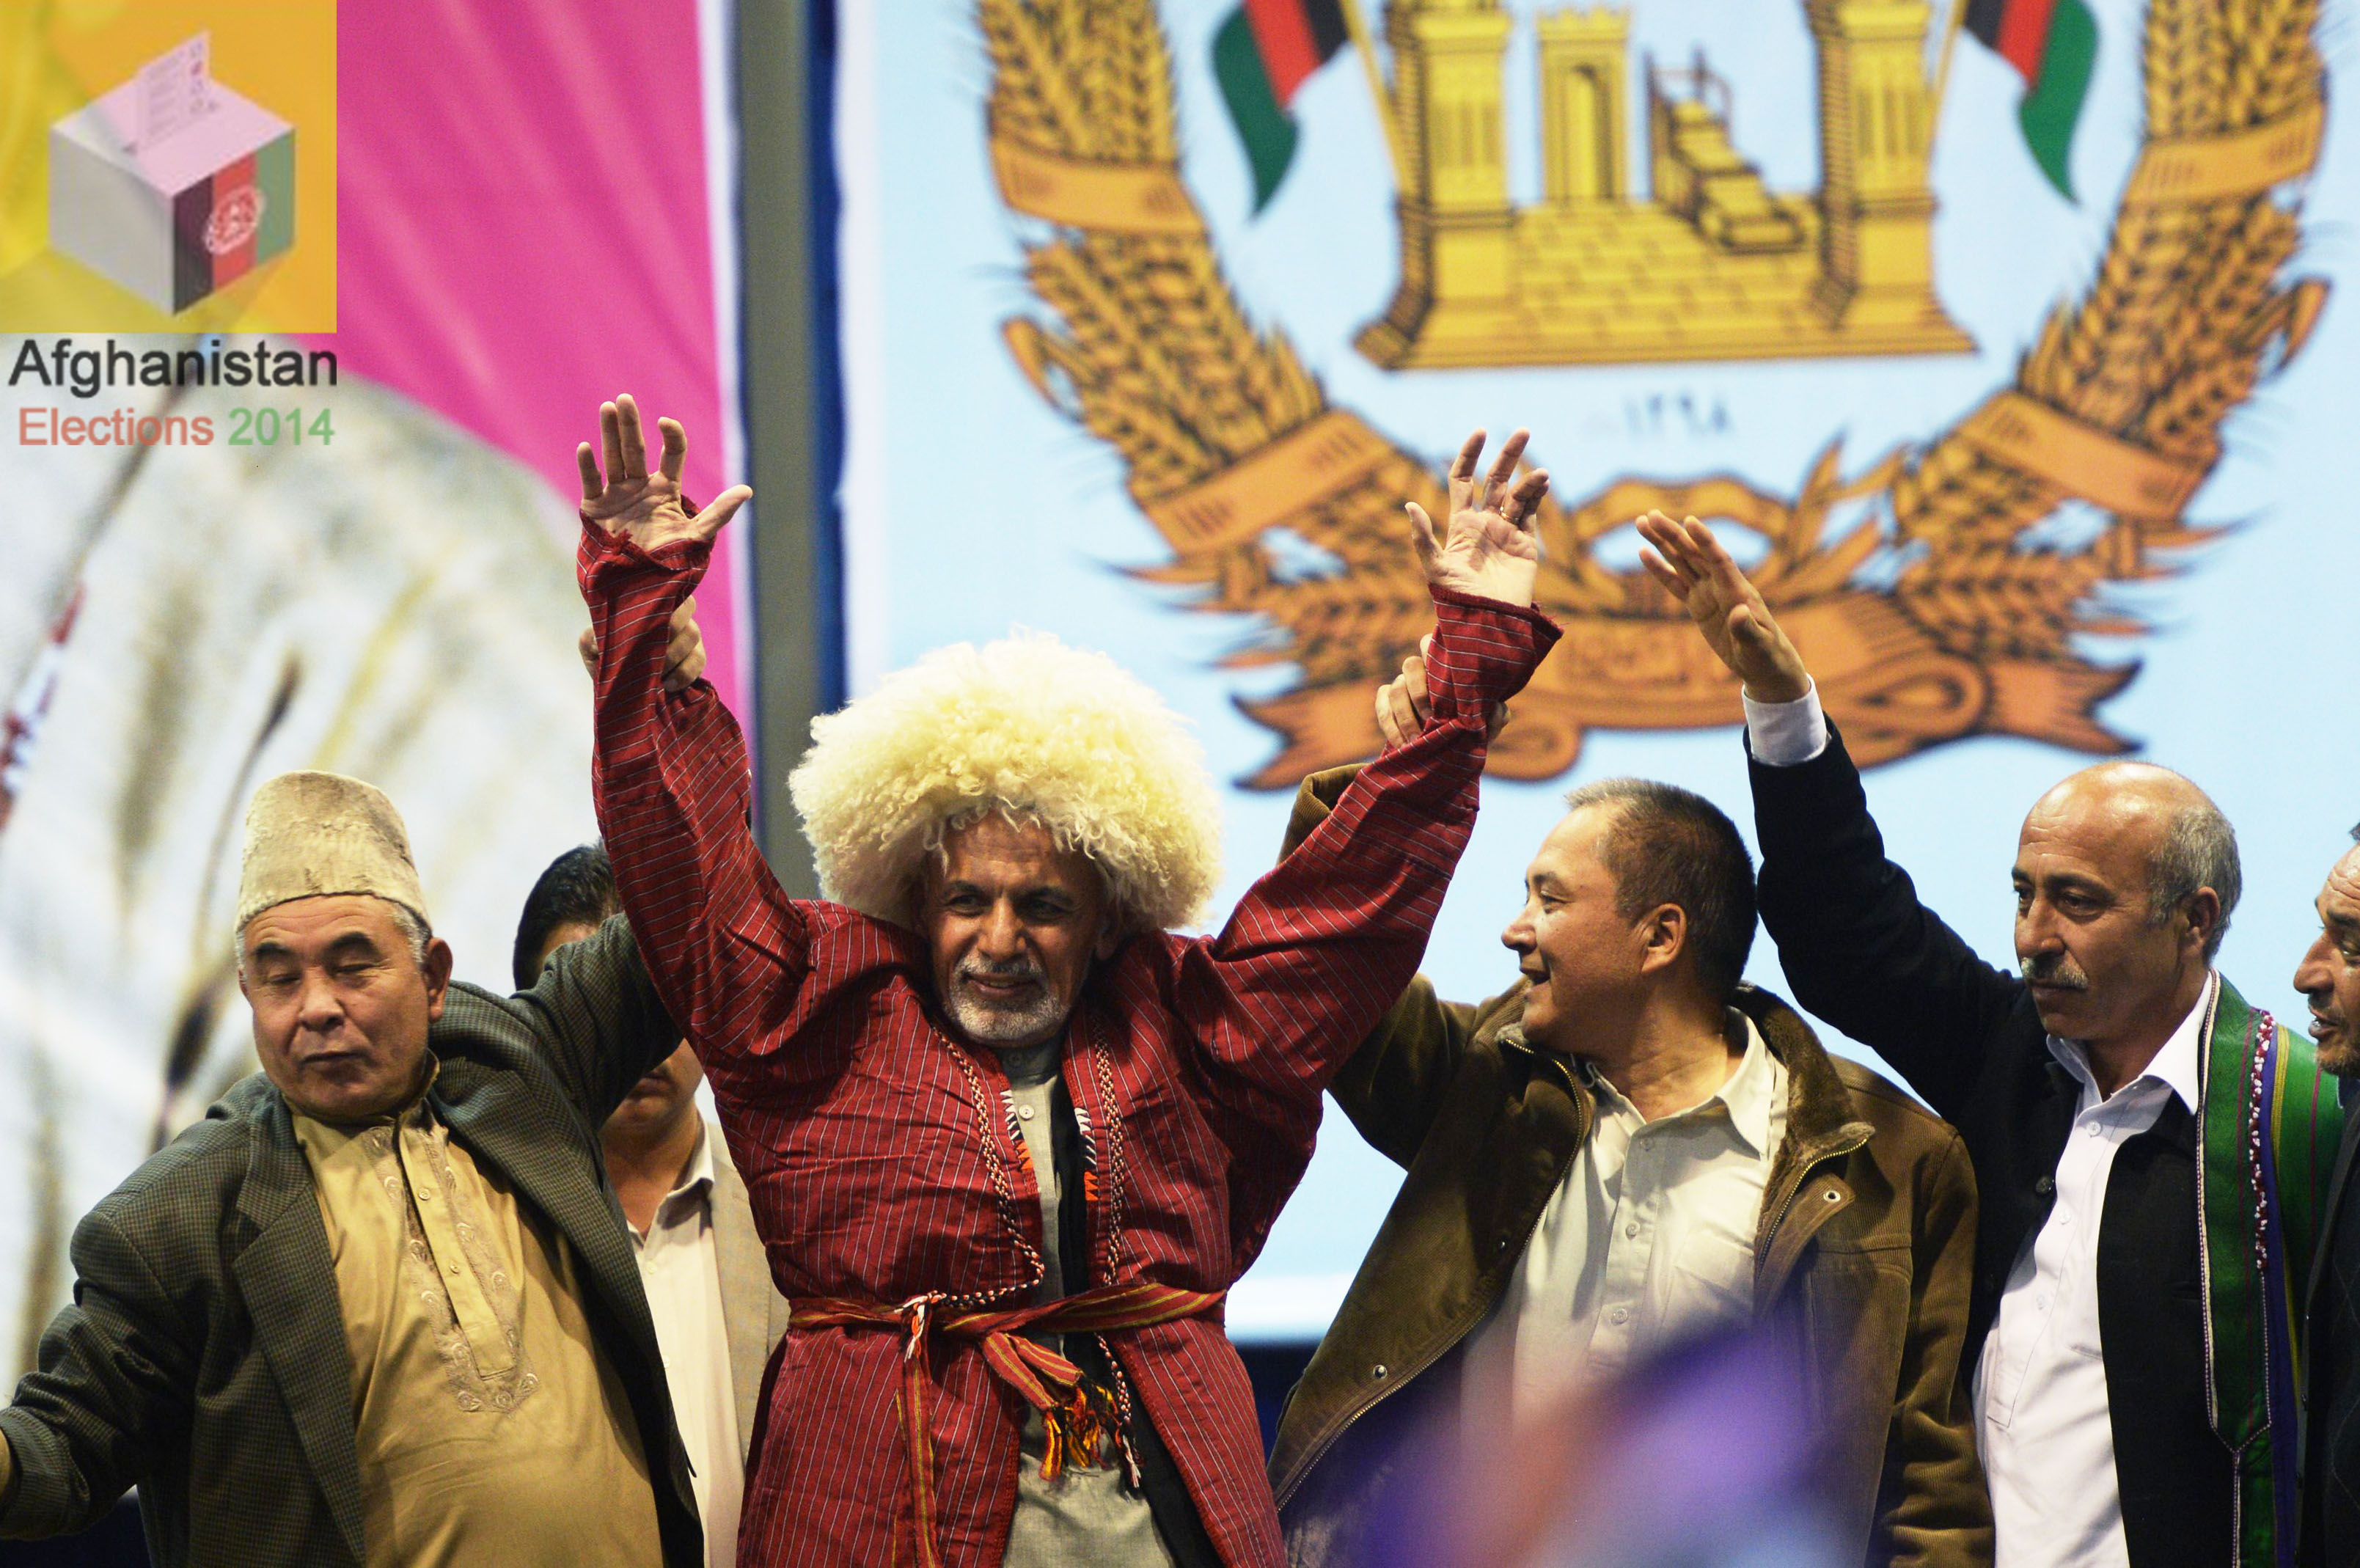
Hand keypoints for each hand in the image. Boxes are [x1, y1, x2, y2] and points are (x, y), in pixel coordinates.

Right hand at [576, 393, 751, 552]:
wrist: (640, 590)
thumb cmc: (671, 564)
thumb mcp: (698, 537)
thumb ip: (719, 514)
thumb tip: (747, 490)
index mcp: (666, 490)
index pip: (671, 454)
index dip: (670, 436)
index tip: (666, 423)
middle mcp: (640, 488)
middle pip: (636, 449)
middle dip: (630, 424)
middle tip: (624, 399)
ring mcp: (617, 496)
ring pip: (613, 458)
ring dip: (609, 434)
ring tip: (608, 407)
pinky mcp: (596, 510)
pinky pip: (591, 483)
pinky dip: (588, 466)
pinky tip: (586, 447)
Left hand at [580, 595, 706, 692]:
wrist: (616, 684)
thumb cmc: (605, 658)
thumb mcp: (591, 649)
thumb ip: (590, 640)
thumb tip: (600, 641)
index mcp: (651, 605)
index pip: (669, 587)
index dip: (664, 599)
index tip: (648, 620)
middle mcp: (674, 615)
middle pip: (687, 607)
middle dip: (668, 630)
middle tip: (650, 652)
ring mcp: (688, 636)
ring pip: (693, 634)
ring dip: (674, 655)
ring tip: (656, 674)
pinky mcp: (696, 658)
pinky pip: (699, 660)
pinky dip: (685, 673)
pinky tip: (667, 685)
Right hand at [1373, 638, 1510, 747]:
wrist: (1448, 756)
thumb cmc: (1470, 732)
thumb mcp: (1488, 726)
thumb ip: (1497, 716)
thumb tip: (1497, 709)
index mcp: (1445, 668)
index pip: (1433, 646)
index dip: (1432, 655)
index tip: (1443, 680)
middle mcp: (1420, 672)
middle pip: (1409, 664)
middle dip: (1419, 691)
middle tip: (1431, 717)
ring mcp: (1400, 687)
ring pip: (1394, 689)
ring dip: (1405, 715)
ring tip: (1418, 739)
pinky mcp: (1385, 704)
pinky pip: (1381, 707)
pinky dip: (1391, 726)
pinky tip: (1404, 744)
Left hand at [1406, 429, 1547, 607]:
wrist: (1486, 623)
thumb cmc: (1456, 599)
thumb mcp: (1434, 568)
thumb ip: (1422, 537)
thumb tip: (1409, 504)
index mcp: (1461, 523)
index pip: (1464, 479)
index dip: (1470, 455)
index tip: (1480, 432)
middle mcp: (1484, 522)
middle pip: (1496, 479)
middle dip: (1508, 454)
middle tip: (1522, 430)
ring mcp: (1506, 532)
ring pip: (1518, 494)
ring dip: (1529, 479)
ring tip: (1539, 473)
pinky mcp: (1526, 544)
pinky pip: (1532, 513)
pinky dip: (1538, 495)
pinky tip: (1542, 481)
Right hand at [1635, 511, 1810, 702]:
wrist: (1764, 664)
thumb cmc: (1766, 655)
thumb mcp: (1758, 646)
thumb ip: (1747, 629)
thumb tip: (1738, 611)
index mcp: (1738, 592)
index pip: (1719, 561)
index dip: (1705, 541)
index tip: (1689, 521)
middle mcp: (1721, 586)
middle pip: (1694, 554)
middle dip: (1673, 534)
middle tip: (1651, 516)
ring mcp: (1708, 593)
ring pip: (1682, 562)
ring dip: (1662, 543)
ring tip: (1642, 523)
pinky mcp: (1698, 604)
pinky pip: (1675, 583)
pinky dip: (1659, 569)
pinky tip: (1644, 553)